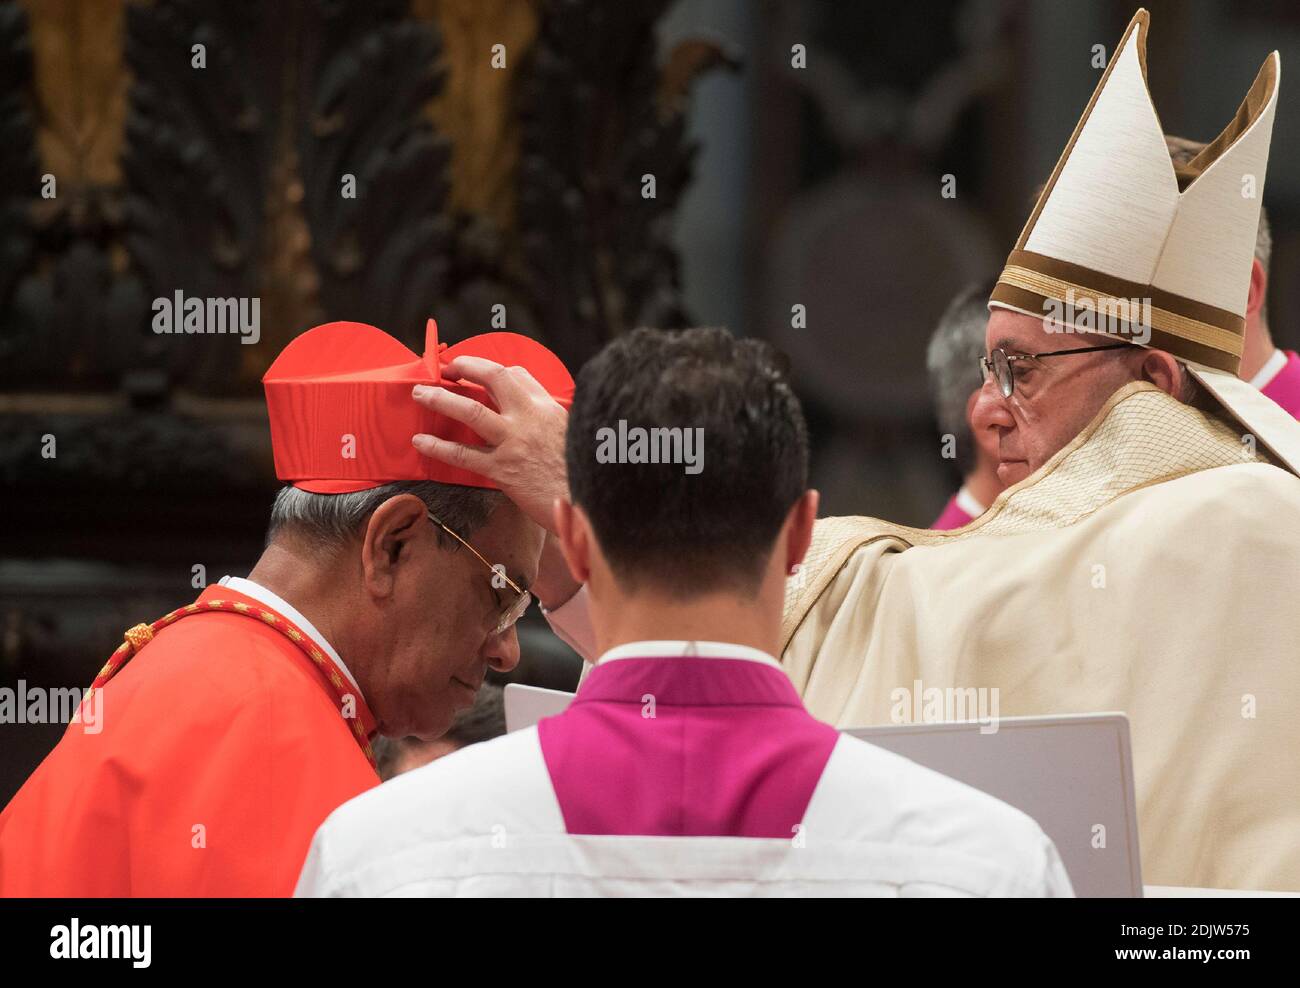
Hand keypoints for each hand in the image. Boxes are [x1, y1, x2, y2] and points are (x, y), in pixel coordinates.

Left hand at [411, 357, 568, 535]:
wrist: (591, 503)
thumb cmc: (581, 473)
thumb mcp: (573, 435)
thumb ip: (549, 422)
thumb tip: (532, 421)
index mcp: (548, 408)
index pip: (518, 375)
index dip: (492, 369)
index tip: (475, 371)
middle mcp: (530, 418)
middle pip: (494, 378)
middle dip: (466, 367)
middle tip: (446, 369)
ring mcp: (515, 442)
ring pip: (472, 411)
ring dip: (441, 399)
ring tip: (420, 394)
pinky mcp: (504, 470)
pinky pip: (464, 455)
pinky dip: (439, 447)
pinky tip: (421, 442)